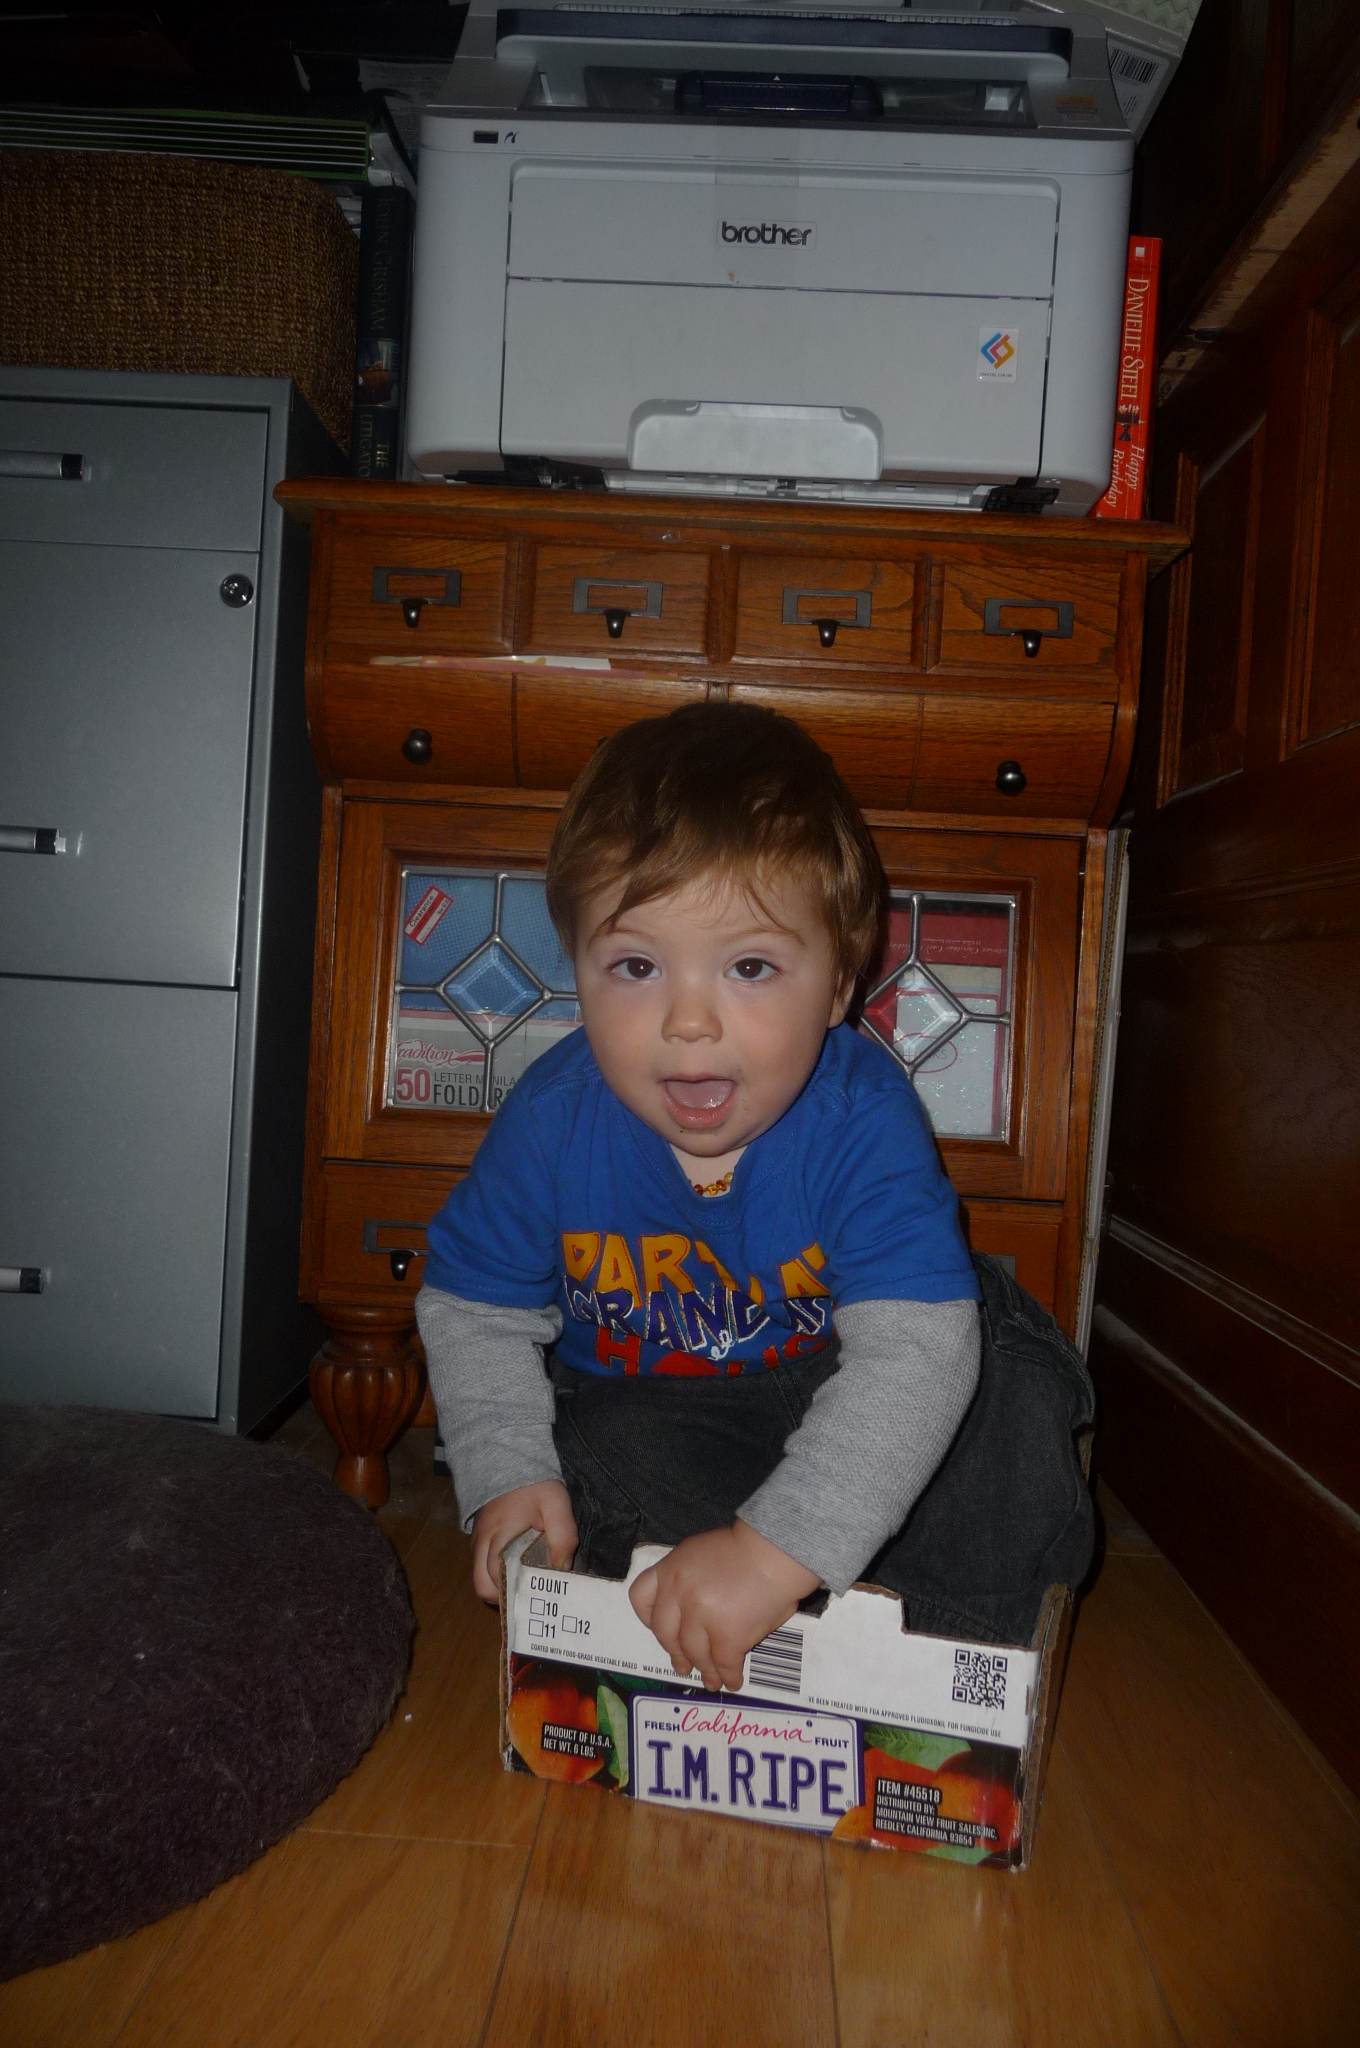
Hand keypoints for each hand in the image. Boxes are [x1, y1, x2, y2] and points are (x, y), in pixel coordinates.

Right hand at [471, 1480, 577, 1603]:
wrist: (513, 1460)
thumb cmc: (534, 1484)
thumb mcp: (556, 1503)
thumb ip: (562, 1534)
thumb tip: (561, 1568)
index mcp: (498, 1536)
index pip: (495, 1578)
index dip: (515, 1591)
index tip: (539, 1593)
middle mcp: (481, 1542)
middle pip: (481, 1585)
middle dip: (505, 1594)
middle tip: (531, 1592)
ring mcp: (477, 1540)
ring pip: (480, 1577)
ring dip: (501, 1584)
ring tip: (528, 1581)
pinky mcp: (480, 1538)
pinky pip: (482, 1565)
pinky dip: (497, 1573)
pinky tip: (520, 1566)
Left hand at [629, 1520, 819, 1691]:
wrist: (775, 1552)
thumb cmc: (744, 1548)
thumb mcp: (699, 1551)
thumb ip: (687, 1576)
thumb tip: (689, 1608)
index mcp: (671, 1569)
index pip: (640, 1598)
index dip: (648, 1618)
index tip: (661, 1630)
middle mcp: (679, 1594)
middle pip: (665, 1634)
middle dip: (675, 1653)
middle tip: (684, 1665)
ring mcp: (701, 1617)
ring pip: (694, 1654)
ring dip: (704, 1670)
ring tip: (712, 1680)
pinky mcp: (727, 1637)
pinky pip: (723, 1664)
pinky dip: (729, 1676)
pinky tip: (733, 1680)